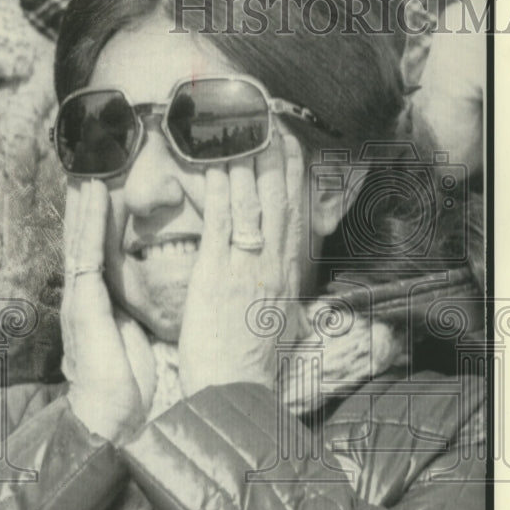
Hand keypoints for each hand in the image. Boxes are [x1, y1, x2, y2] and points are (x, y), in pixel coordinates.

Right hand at [62, 179, 155, 440]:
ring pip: (82, 233)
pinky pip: (86, 252)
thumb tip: (161, 295)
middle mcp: (88, 292)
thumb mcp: (139, 337)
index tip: (116, 178)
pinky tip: (93, 193)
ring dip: (87, 196)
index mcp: (103, 299)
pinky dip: (89, 221)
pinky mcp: (82, 302)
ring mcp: (81, 295)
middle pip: (88, 232)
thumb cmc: (131, 385)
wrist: (113, 419)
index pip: (103, 245)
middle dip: (91, 195)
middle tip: (98, 155)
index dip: (106, 212)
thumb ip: (139, 310)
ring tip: (93, 157)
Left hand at [179, 129, 306, 396]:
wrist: (237, 390)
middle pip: (278, 199)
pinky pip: (219, 224)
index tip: (292, 143)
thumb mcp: (284, 325)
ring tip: (238, 127)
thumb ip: (284, 295)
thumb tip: (288, 278)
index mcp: (288, 276)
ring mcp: (246, 268)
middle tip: (268, 119)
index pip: (296, 214)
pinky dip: (218, 192)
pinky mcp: (217, 276)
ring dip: (245, 162)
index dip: (295, 174)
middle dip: (275, 155)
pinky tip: (213, 165)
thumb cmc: (254, 364)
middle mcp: (273, 265)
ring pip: (251, 204)